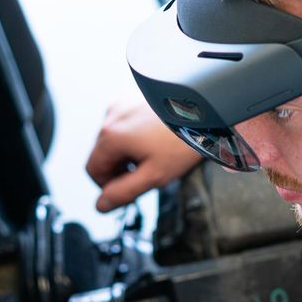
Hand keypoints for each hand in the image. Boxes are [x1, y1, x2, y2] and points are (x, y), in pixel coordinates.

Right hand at [85, 100, 200, 211]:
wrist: (208, 108)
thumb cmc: (184, 140)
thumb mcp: (154, 175)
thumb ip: (124, 192)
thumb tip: (101, 205)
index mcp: (110, 135)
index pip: (93, 170)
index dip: (108, 185)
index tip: (130, 188)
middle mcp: (113, 115)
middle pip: (104, 153)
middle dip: (122, 167)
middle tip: (149, 172)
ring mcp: (125, 103)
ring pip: (116, 138)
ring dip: (130, 151)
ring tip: (158, 154)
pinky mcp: (138, 97)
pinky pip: (128, 123)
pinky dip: (137, 135)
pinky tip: (160, 138)